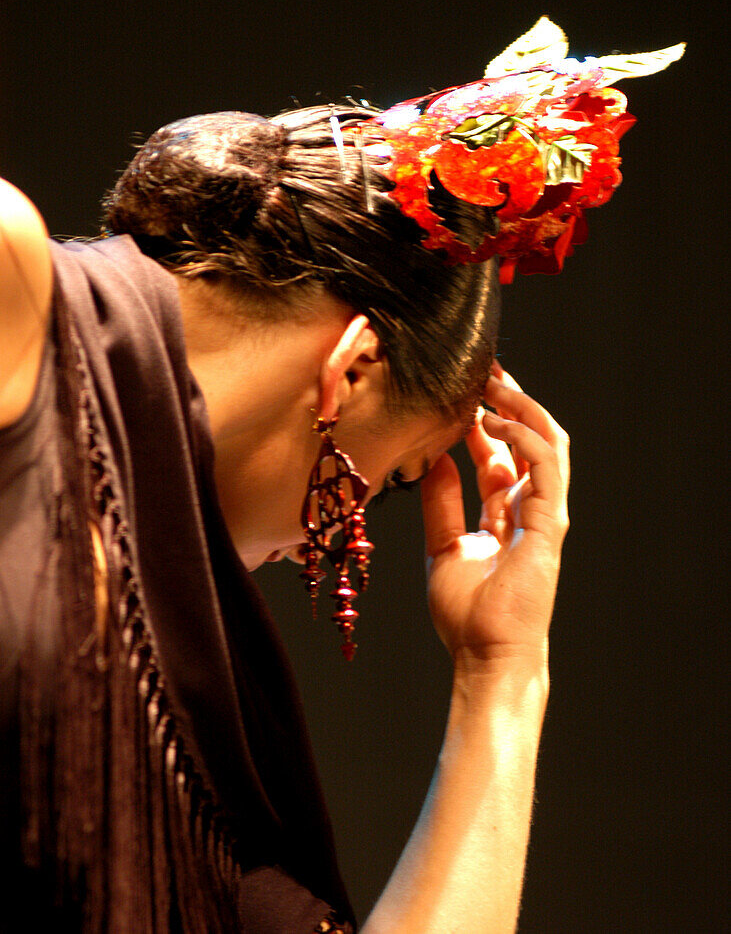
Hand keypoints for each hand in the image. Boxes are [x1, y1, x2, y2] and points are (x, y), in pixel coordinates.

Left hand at [421, 362, 569, 670]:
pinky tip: (494, 419)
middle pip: (528, 439)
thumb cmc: (466, 613)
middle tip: (483, 369)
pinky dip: (524, 435)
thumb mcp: (442, 544)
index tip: (462, 391)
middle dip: (508, 401)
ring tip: (492, 382)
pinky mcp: (550, 521)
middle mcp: (529, 508)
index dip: (484, 419)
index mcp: (505, 514)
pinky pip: (545, 464)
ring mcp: (544, 512)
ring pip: (548, 442)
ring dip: (522, 408)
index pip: (500, 453)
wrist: (485, 654)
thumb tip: (434, 456)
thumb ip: (441, 501)